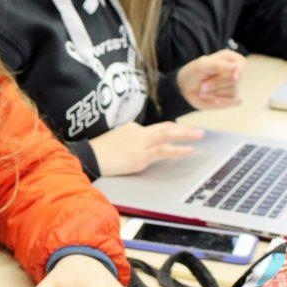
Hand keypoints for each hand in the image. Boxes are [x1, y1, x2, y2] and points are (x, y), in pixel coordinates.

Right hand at [89, 121, 203, 175]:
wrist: (88, 158)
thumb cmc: (99, 153)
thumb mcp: (115, 141)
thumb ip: (129, 141)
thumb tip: (138, 147)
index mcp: (131, 128)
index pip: (154, 129)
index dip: (170, 130)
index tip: (180, 131)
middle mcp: (137, 133)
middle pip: (165, 128)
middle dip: (183, 128)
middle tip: (198, 130)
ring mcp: (140, 144)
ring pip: (167, 135)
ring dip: (185, 135)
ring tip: (199, 135)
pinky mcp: (140, 157)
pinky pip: (163, 152)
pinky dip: (177, 150)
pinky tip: (188, 150)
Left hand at [177, 49, 245, 109]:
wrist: (186, 89)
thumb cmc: (193, 73)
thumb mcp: (201, 66)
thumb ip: (217, 65)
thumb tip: (236, 67)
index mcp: (230, 59)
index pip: (240, 65)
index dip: (236, 72)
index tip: (233, 77)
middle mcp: (235, 71)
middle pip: (234, 80)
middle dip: (216, 84)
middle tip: (202, 86)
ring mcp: (235, 85)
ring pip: (233, 91)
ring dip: (214, 93)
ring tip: (203, 90)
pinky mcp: (233, 98)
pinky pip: (236, 101)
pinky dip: (224, 101)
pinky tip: (214, 100)